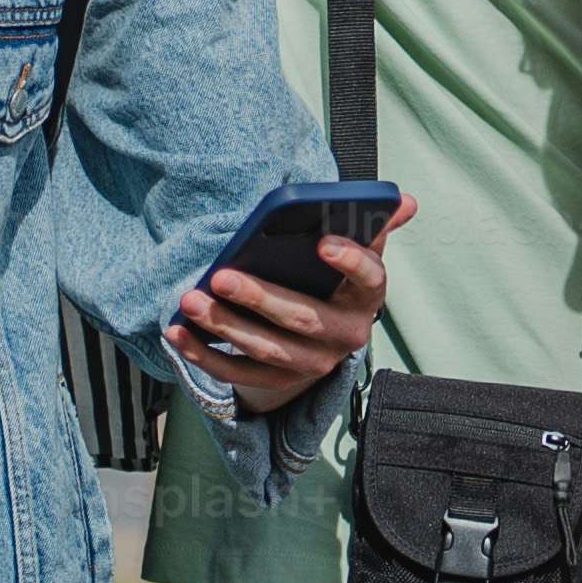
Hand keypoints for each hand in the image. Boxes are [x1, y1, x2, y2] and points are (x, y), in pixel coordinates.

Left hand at [166, 193, 408, 415]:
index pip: (370, 280)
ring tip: (190, 300)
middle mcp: (345, 337)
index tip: (323, 242)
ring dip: (225, 327)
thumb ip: (373, 226)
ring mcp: (312, 365)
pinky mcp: (279, 383)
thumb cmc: (334, 283)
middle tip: (221, 275)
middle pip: (303, 318)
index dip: (351, 261)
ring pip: (267, 350)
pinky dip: (203, 356)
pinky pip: (238, 374)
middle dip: (260, 298)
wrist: (322, 339)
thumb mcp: (356, 255)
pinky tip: (176, 331)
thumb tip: (404, 199)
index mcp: (366, 299)